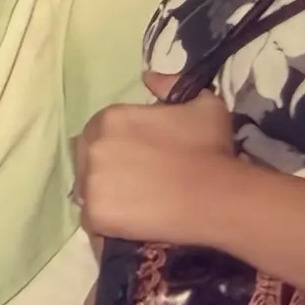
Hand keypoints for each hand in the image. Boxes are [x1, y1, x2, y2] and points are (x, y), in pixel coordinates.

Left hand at [73, 70, 237, 245]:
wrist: (218, 195)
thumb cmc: (211, 149)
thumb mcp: (202, 103)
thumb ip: (170, 85)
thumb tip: (148, 78)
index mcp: (110, 118)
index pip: (97, 133)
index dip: (115, 148)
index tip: (135, 161)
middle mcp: (93, 146)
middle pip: (86, 159)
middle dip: (104, 170)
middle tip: (133, 185)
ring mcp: (91, 181)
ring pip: (87, 190)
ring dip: (104, 196)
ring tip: (133, 206)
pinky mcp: (95, 213)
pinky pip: (92, 220)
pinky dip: (106, 224)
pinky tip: (128, 225)